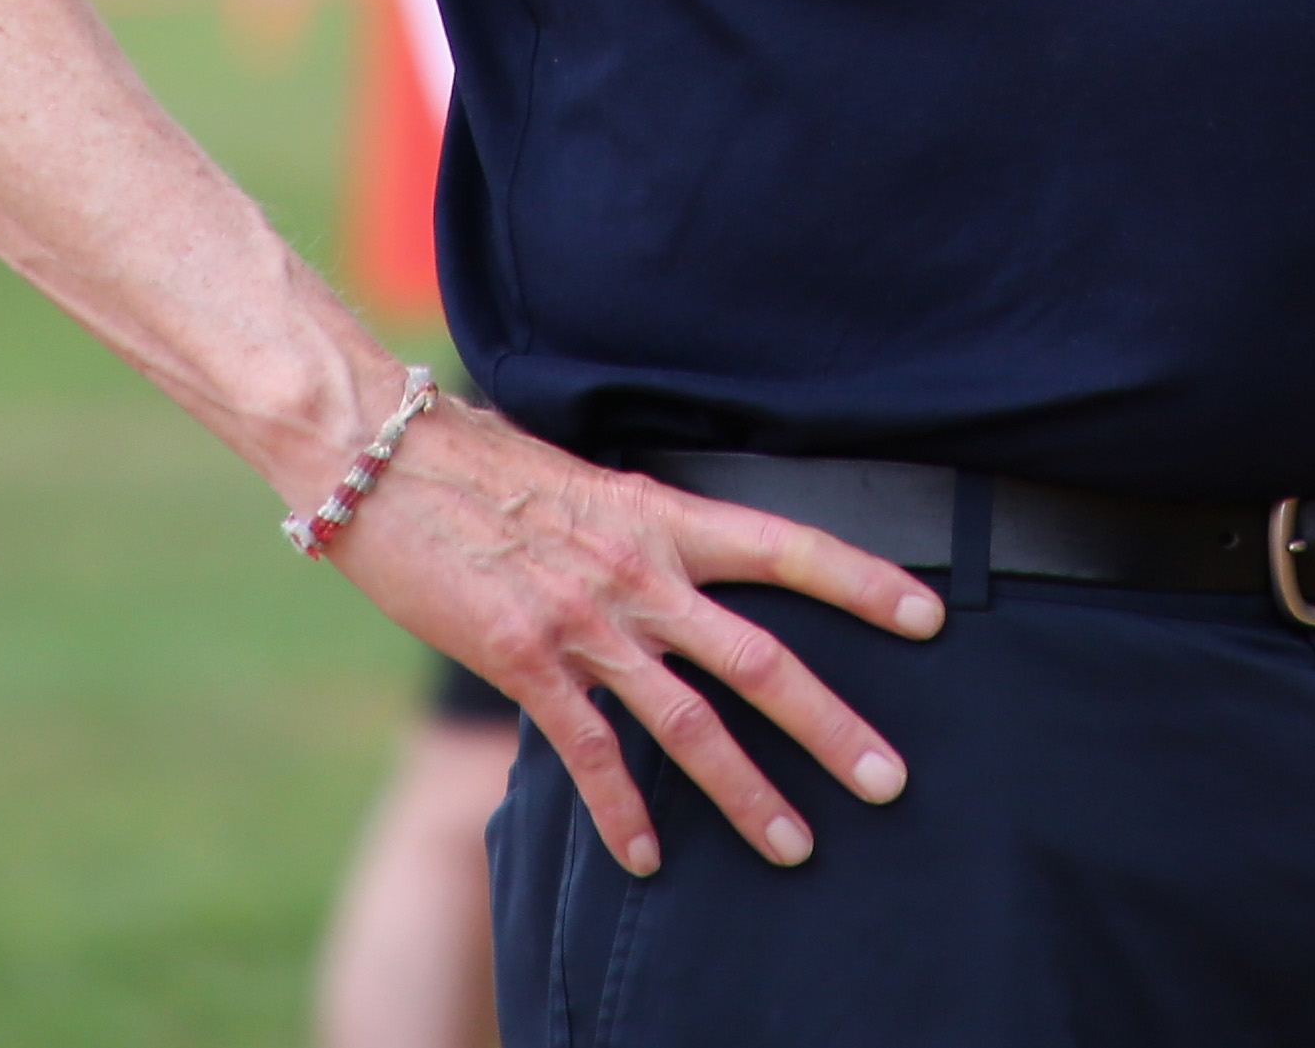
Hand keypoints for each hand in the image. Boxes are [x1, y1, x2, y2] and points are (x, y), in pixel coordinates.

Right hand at [322, 398, 946, 878]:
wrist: (384, 457)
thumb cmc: (484, 459)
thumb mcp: (590, 478)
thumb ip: (646, 526)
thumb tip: (688, 555)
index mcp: (664, 516)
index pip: (789, 546)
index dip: (864, 582)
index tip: (930, 616)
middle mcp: (642, 573)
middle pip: (762, 660)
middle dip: (833, 727)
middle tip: (891, 780)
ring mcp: (586, 624)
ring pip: (690, 725)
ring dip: (749, 793)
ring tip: (796, 846)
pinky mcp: (525, 663)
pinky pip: (591, 753)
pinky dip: (623, 812)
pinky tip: (648, 858)